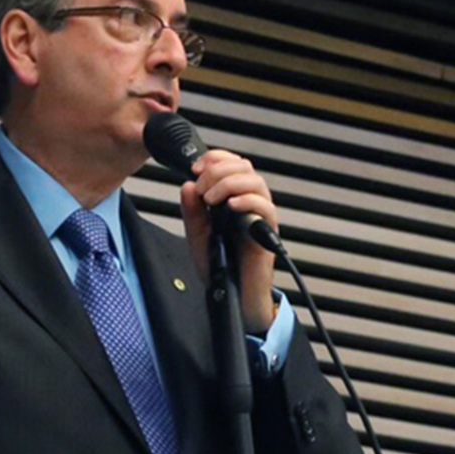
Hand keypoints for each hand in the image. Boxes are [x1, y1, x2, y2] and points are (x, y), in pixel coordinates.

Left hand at [179, 148, 280, 331]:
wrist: (232, 295)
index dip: (215, 158)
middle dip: (218, 170)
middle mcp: (248, 203)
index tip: (195, 168)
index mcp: (232, 199)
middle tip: (202, 187)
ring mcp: (259, 216)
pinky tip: (231, 207)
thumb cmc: (220, 267)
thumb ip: (192, 212)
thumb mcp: (197, 235)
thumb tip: (187, 186)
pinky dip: (247, 201)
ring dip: (230, 183)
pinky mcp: (267, 232)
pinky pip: (266, 208)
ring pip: (256, 182)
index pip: (231, 164)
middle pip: (244, 167)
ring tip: (212, 199)